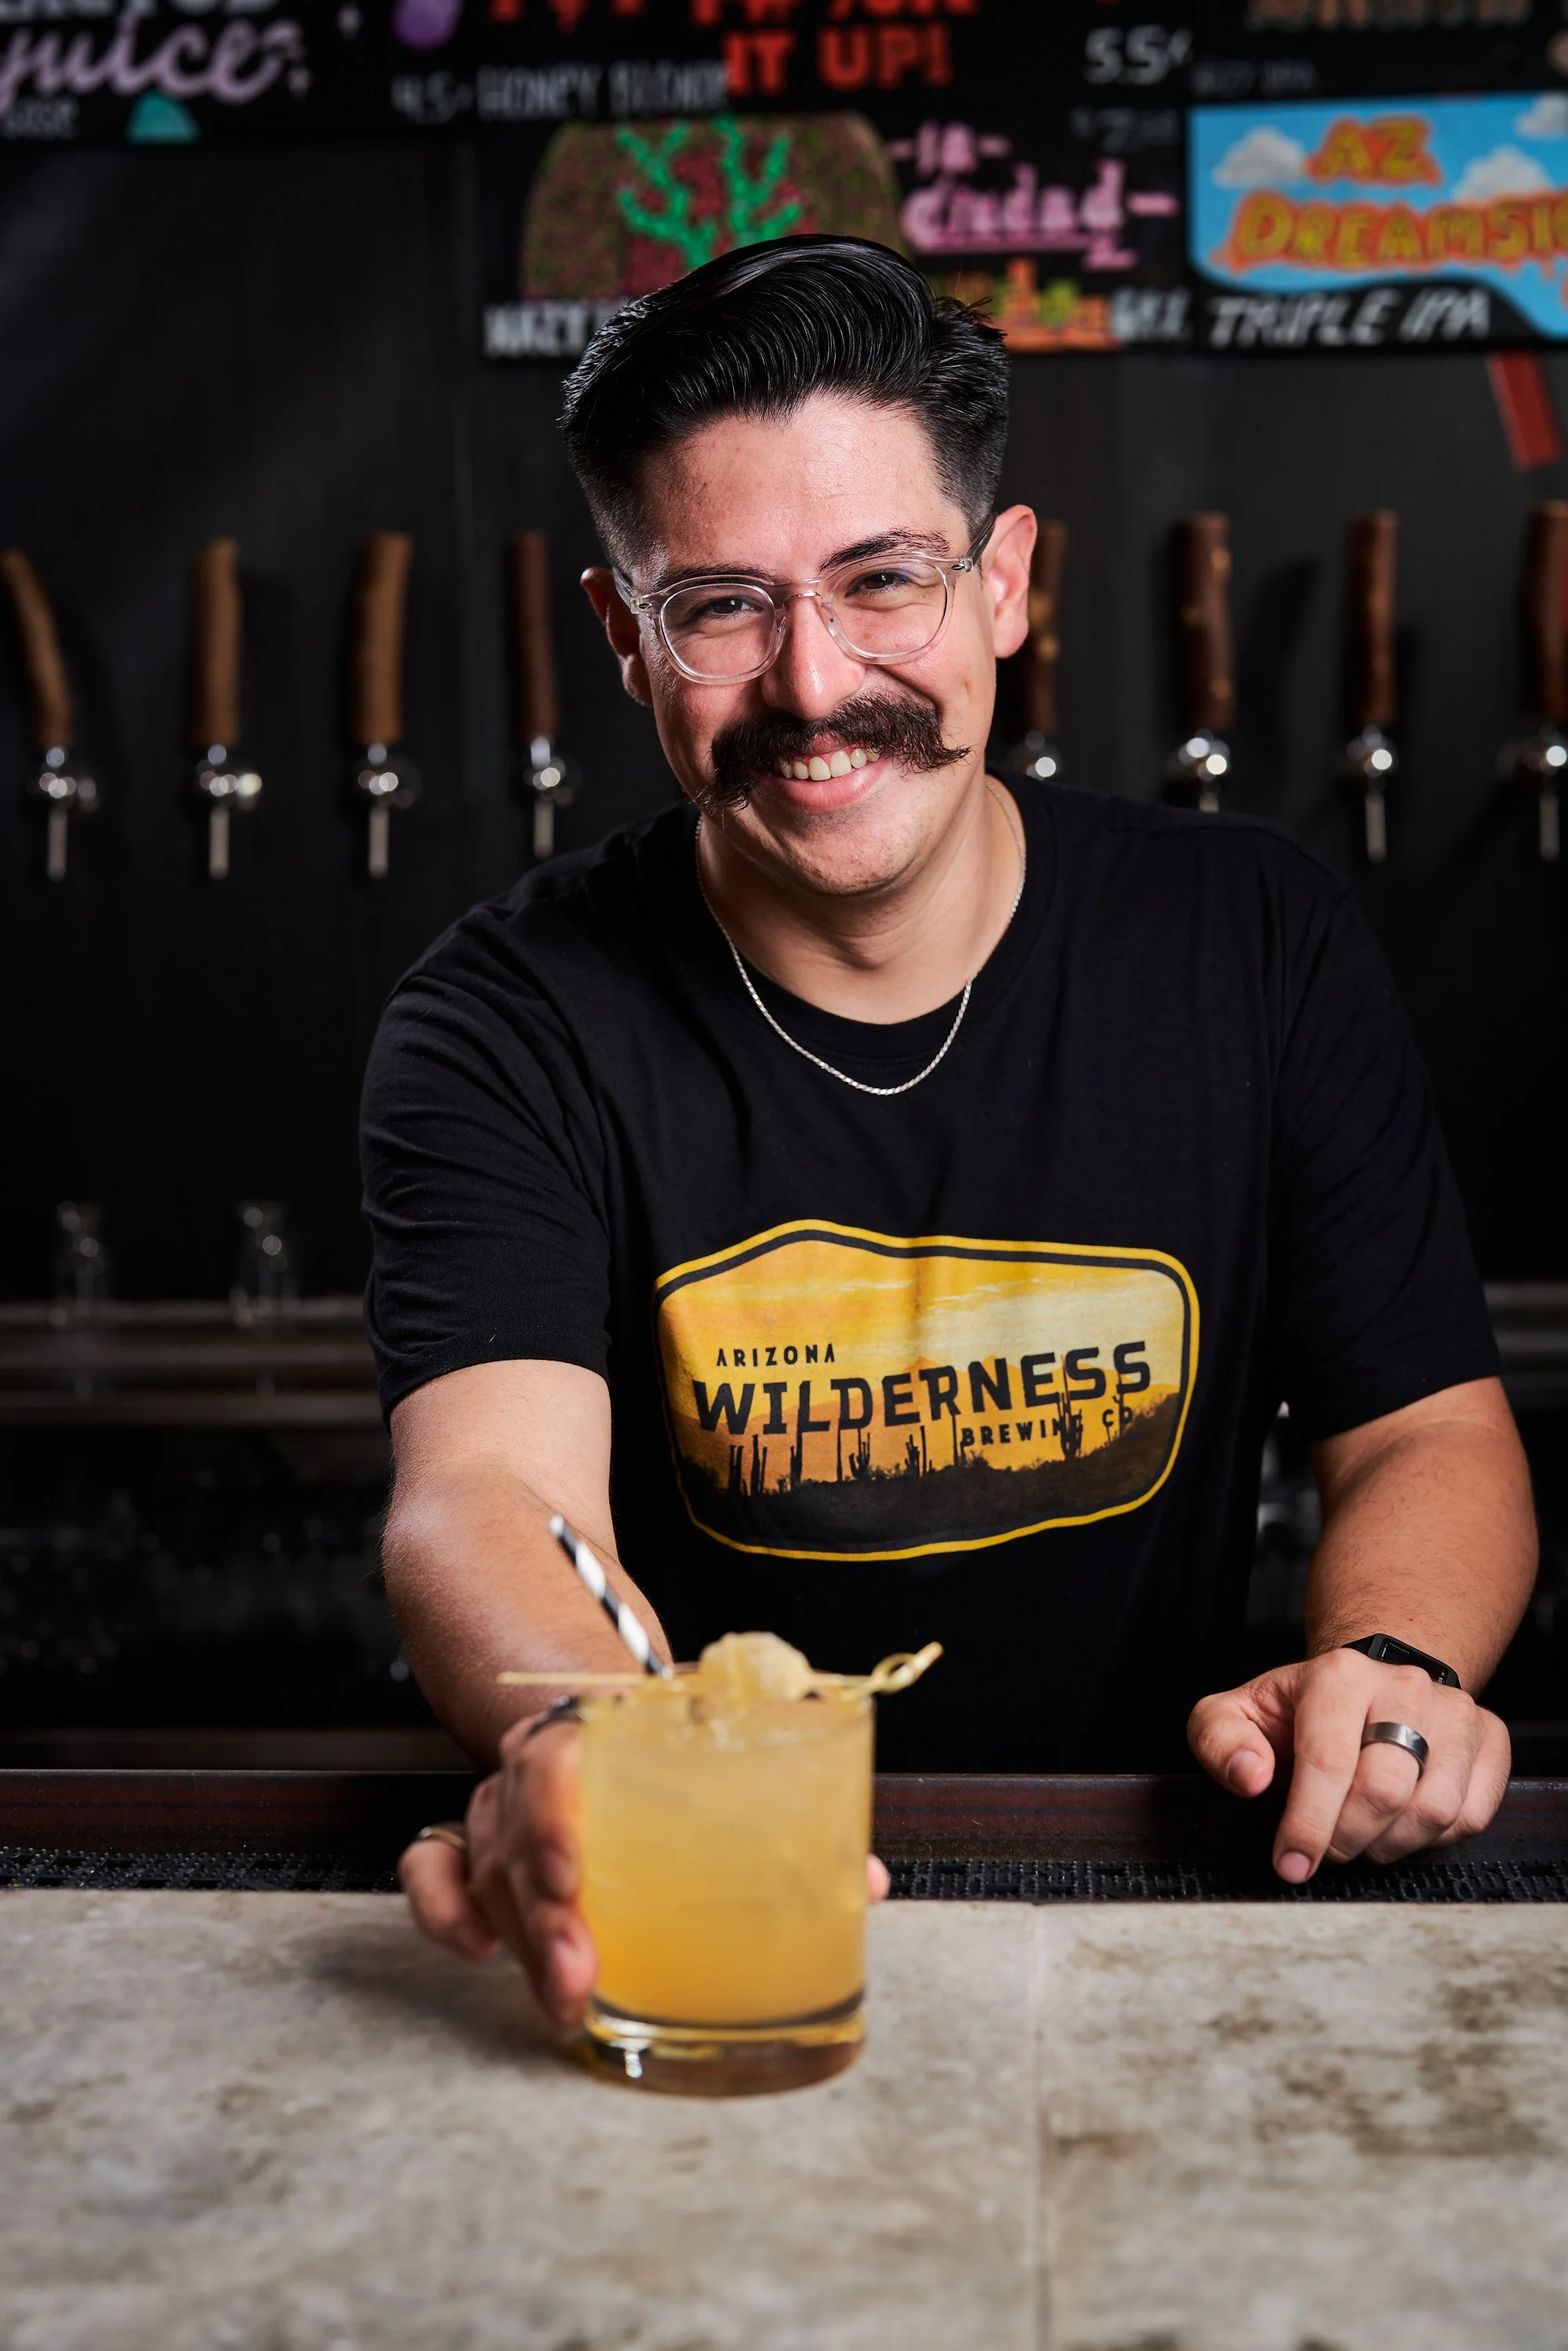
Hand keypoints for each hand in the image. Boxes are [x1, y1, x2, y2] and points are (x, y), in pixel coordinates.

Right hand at [398, 1715, 891, 2023]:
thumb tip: (870, 1882)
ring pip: (486, 1863)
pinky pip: (436, 1865)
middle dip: (543, 1917)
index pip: (553, 1759)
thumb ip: (796, 1797)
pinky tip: (476, 1952)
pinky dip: (443, 1906)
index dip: (553, 1819)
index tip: (573, 1880)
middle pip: (516, 1831)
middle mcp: (539, 1758)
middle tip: (578, 1981)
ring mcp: (506, 1799)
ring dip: (518, 1935)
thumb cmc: (683, 1724)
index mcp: (597, 1720)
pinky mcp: (486, 1836)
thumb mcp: (737, 1732)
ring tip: (565, 2000)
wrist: (604, 1672)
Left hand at [1188, 1648, 1510, 1882]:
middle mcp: (1404, 1684)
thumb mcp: (1233, 1716)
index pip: (1328, 1759)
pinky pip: (1471, 1814)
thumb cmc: (1296, 1712)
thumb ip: (1221, 1741)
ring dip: (1389, 1844)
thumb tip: (1252, 1777)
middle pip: (1385, 1789)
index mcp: (1339, 1674)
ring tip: (1361, 1835)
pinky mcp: (1491, 1738)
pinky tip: (1400, 1824)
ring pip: (1433, 1809)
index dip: (1308, 1824)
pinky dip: (1433, 1839)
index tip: (1290, 1863)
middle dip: (1347, 1839)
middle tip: (1327, 1850)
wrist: (1365, 1689)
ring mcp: (1455, 1709)